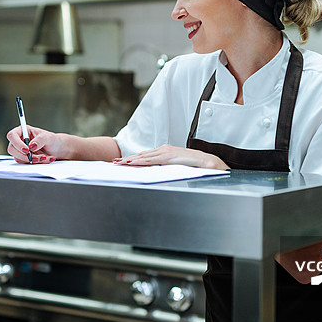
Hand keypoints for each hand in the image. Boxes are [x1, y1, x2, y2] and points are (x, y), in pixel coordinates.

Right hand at [6, 125, 64, 163]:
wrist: (56, 149)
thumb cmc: (51, 140)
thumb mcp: (48, 137)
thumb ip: (40, 140)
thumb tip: (31, 146)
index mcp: (22, 131)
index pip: (12, 135)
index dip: (17, 143)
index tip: (27, 150)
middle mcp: (19, 140)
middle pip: (12, 149)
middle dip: (24, 155)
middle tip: (36, 157)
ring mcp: (20, 150)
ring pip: (19, 158)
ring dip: (32, 160)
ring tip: (45, 157)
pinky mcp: (23, 158)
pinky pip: (25, 163)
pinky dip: (35, 162)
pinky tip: (45, 159)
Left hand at [113, 144, 227, 169]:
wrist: (206, 160)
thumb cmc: (194, 164)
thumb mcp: (177, 165)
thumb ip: (167, 166)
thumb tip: (159, 171)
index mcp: (165, 151)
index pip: (145, 155)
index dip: (133, 158)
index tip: (123, 162)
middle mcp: (163, 149)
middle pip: (141, 155)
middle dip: (127, 159)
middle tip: (114, 162)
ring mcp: (165, 152)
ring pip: (143, 156)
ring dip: (130, 160)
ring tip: (119, 163)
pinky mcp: (167, 156)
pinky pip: (150, 159)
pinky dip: (139, 161)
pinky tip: (132, 163)